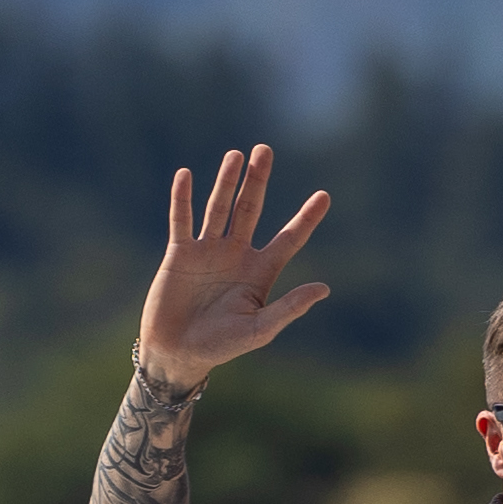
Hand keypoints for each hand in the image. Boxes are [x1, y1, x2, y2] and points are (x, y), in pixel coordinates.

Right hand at [138, 144, 333, 383]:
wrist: (178, 352)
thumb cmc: (222, 346)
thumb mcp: (261, 329)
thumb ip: (290, 307)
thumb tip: (325, 288)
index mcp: (261, 272)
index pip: (289, 239)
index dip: (306, 218)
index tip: (325, 195)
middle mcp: (237, 255)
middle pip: (251, 209)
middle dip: (258, 181)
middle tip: (265, 150)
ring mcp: (208, 252)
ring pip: (219, 208)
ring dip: (226, 182)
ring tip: (236, 155)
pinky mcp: (179, 254)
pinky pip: (182, 220)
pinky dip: (182, 198)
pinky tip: (186, 175)